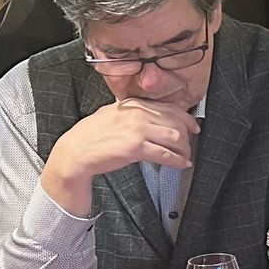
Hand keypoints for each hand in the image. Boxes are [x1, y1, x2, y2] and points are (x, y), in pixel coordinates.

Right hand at [43, 98, 200, 215]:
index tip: (193, 126)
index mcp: (133, 104)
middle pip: (176, 122)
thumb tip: (151, 115)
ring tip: (185, 156)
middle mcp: (138, 114)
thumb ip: (131, 112)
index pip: (169, 108)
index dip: (186, 118)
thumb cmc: (90, 135)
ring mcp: (137, 130)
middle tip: (190, 145)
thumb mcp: (112, 113)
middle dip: (187, 136)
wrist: (75, 152)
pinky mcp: (135, 147)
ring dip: (184, 148)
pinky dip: (178, 160)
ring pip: (175, 137)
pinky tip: (182, 164)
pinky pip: (165, 154)